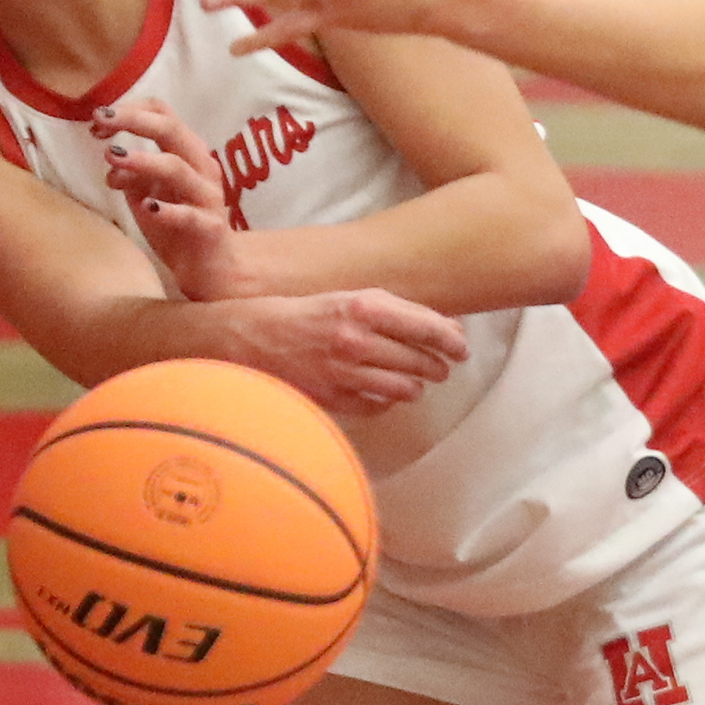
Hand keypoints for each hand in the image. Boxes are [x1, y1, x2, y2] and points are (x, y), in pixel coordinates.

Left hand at [98, 96, 241, 297]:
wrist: (210, 268)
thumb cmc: (176, 225)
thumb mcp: (146, 192)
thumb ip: (130, 173)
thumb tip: (111, 158)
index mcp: (188, 152)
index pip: (163, 114)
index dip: (129, 110)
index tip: (98, 120)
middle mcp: (202, 167)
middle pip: (171, 130)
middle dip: (132, 121)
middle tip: (100, 119)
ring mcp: (208, 197)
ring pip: (177, 168)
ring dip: (142, 160)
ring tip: (112, 157)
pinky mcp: (210, 228)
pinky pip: (189, 215)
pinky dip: (167, 210)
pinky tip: (147, 207)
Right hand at [219, 289, 467, 415]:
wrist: (241, 338)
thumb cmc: (297, 313)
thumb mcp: (343, 297)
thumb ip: (389, 310)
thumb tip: (440, 324)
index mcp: (361, 305)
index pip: (426, 326)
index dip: (451, 339)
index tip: (462, 347)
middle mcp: (356, 339)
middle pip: (420, 360)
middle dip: (438, 366)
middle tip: (443, 367)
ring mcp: (344, 372)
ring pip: (404, 388)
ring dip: (416, 386)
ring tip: (416, 382)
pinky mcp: (332, 398)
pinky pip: (377, 406)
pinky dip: (386, 402)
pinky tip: (384, 394)